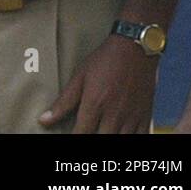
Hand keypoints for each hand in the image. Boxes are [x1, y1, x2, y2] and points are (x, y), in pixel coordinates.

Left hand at [40, 35, 156, 132]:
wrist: (134, 49)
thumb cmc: (104, 60)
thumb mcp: (79, 77)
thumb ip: (63, 102)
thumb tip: (44, 120)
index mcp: (94, 104)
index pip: (80, 134)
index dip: (73, 138)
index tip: (68, 136)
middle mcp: (114, 114)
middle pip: (101, 139)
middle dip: (92, 138)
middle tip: (87, 131)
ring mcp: (132, 117)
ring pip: (121, 141)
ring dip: (109, 138)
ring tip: (101, 132)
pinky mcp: (146, 116)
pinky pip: (142, 137)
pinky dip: (132, 139)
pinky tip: (122, 135)